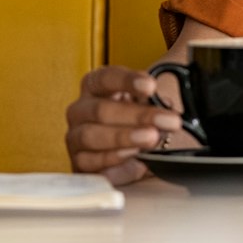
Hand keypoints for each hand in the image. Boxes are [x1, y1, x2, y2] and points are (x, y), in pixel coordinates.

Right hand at [64, 65, 186, 185]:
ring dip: (124, 138)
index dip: (128, 81)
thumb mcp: (143, 106)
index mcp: (93, 87)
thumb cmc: (132, 122)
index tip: (151, 86)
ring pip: (92, 136)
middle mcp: (80, 110)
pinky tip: (137, 162)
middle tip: (166, 120)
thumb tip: (167, 106)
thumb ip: (153, 103)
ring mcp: (75, 138)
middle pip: (100, 110)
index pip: (106, 78)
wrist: (125, 153)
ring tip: (151, 139)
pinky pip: (93, 164)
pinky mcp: (79, 164)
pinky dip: (116, 163)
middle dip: (137, 115)